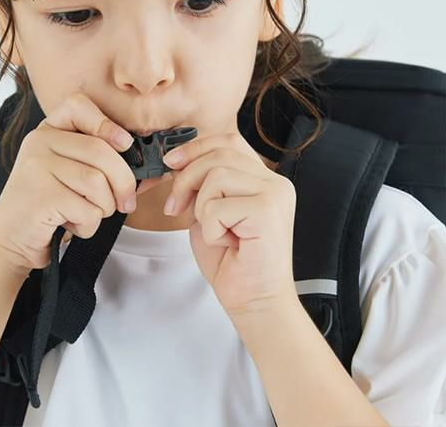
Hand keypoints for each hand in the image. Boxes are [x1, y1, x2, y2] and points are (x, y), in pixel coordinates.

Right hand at [0, 92, 168, 274]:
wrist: (11, 239)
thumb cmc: (50, 205)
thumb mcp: (71, 173)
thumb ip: (101, 163)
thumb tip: (149, 168)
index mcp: (48, 131)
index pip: (78, 105)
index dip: (106, 124)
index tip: (124, 145)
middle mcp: (38, 142)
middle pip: (101, 151)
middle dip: (123, 182)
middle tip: (125, 203)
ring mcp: (36, 168)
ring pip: (97, 182)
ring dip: (104, 208)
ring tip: (87, 214)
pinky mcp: (39, 197)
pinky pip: (86, 209)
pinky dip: (89, 225)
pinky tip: (72, 225)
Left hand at [161, 131, 298, 325]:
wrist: (254, 302)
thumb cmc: (232, 261)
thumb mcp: (210, 211)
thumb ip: (202, 184)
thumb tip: (176, 160)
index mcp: (264, 179)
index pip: (228, 141)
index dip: (195, 147)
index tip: (170, 162)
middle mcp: (275, 182)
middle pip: (219, 153)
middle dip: (187, 177)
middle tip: (175, 207)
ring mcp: (275, 195)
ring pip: (216, 175)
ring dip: (201, 207)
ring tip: (214, 231)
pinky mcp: (266, 212)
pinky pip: (217, 206)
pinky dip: (210, 228)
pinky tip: (226, 243)